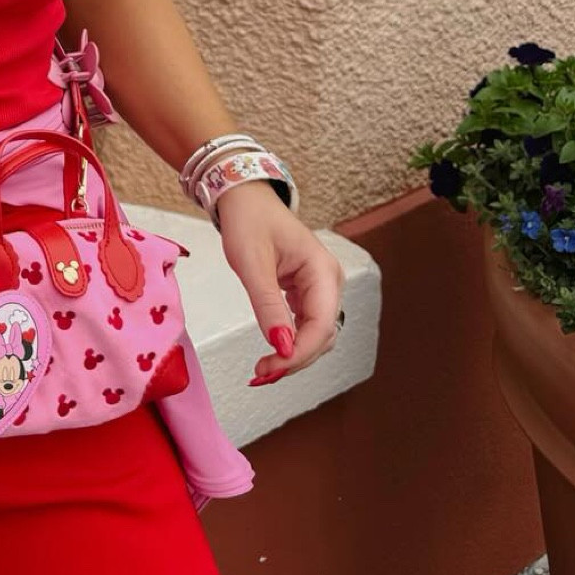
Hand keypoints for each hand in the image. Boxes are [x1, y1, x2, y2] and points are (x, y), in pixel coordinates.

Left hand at [213, 181, 345, 386]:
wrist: (245, 199)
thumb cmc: (249, 221)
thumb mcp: (252, 263)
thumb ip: (268, 305)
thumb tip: (281, 346)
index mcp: (322, 270)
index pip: (322, 324)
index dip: (299, 352)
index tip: (271, 367)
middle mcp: (328, 281)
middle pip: (323, 335)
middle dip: (295, 359)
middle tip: (261, 374)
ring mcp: (320, 288)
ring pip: (316, 335)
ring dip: (293, 356)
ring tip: (263, 370)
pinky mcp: (307, 293)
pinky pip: (305, 326)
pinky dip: (290, 343)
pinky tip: (271, 355)